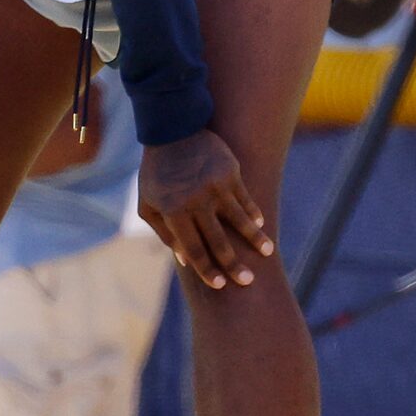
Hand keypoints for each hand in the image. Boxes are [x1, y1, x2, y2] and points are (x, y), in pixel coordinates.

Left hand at [139, 128, 274, 290]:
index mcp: (174, 212)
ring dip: (255, 239)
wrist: (173, 131)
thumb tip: (186, 259)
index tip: (219, 285)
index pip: (193, 249)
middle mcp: (197, 202)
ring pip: (240, 221)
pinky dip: (253, 213)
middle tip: (247, 281)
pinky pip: (246, 199)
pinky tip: (260, 225)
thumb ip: (165, 233)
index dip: (206, 269)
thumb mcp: (149, 205)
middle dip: (234, 265)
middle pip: (219, 242)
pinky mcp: (231, 173)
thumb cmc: (157, 173)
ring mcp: (217, 187)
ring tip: (266, 253)